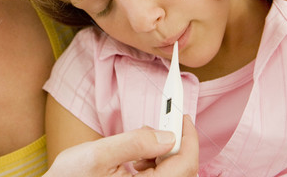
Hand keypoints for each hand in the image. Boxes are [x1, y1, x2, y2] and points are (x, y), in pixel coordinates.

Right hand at [44, 116, 198, 176]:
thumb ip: (134, 143)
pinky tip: (138, 158)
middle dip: (177, 144)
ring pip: (173, 174)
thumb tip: (167, 135)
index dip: (188, 138)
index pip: (184, 165)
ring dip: (166, 154)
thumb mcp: (98, 154)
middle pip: (182, 170)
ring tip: (144, 141)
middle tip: (165, 122)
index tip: (182, 116)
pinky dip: (155, 163)